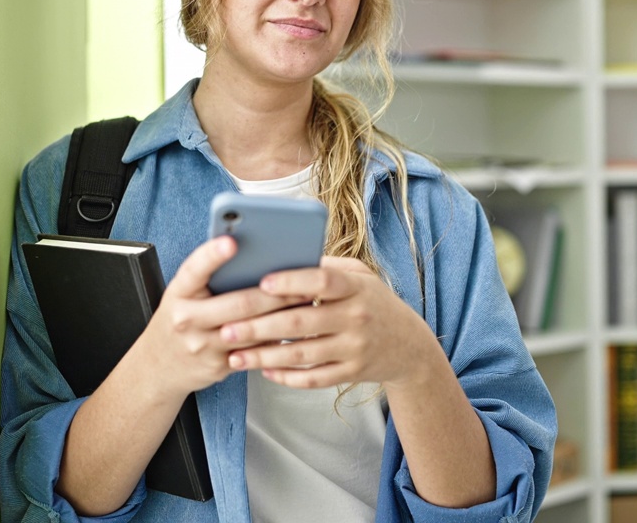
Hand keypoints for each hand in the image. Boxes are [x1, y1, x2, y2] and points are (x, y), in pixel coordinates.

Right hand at [136, 236, 308, 397]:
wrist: (160, 365)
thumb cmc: (180, 319)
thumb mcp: (183, 294)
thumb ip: (208, 277)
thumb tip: (251, 254)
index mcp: (178, 292)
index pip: (194, 269)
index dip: (212, 255)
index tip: (231, 242)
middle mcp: (187, 319)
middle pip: (238, 303)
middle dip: (274, 293)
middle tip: (301, 281)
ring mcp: (203, 345)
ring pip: (252, 329)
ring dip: (282, 315)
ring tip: (306, 300)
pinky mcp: (219, 365)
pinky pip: (254, 351)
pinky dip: (276, 339)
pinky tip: (295, 328)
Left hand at [219, 256, 441, 389]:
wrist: (409, 346)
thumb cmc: (374, 303)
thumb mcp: (361, 277)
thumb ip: (328, 268)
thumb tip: (285, 258)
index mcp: (356, 288)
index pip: (322, 281)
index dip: (292, 281)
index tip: (261, 283)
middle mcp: (356, 318)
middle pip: (301, 322)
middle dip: (259, 326)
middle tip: (226, 328)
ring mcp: (354, 348)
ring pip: (302, 354)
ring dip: (264, 356)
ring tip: (235, 356)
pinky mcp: (352, 373)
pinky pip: (313, 378)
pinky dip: (287, 377)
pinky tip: (264, 371)